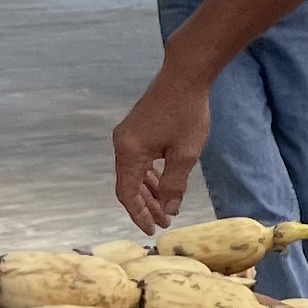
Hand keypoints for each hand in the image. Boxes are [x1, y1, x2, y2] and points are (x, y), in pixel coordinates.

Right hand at [113, 70, 210, 233]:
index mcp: (129, 153)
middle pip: (128, 185)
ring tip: (165, 209)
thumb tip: (168, 210)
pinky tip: (161, 185)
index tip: (152, 230)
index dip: (139, 215)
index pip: (127, 194)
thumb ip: (173, 185)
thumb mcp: (184, 155)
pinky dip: (148, 176)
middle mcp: (122, 145)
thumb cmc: (186, 114)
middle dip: (146, 206)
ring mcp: (127, 136)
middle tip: (164, 222)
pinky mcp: (135, 130)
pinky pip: (138, 161)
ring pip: (133, 173)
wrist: (184, 76)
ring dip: (148, 192)